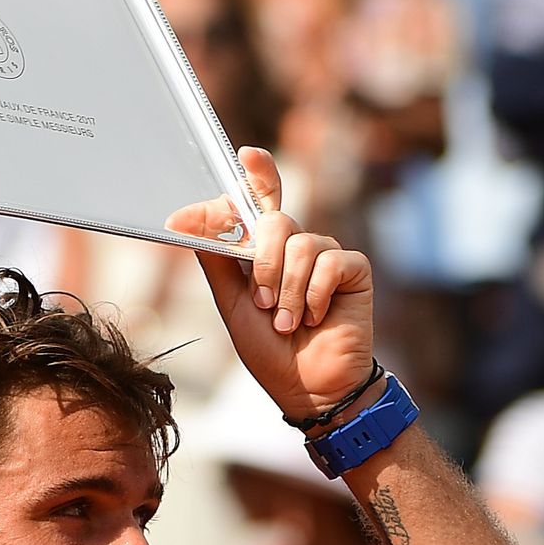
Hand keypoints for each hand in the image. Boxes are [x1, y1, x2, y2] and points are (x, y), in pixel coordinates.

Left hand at [197, 147, 374, 422]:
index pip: (259, 199)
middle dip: (263, 263)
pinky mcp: (354, 271)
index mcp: (265, 251)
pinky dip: (316, 294)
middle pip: (275, 219)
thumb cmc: (271, 352)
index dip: (255, 174)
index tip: (244, 155)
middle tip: (264, 303)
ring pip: (302, 243)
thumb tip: (189, 223)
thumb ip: (218, 263)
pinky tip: (317, 318)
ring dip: (288, 290)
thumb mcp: (233, 306)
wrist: (309, 389)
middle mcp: (296, 246)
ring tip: (289, 323)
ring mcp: (326, 256)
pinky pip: (331, 261)